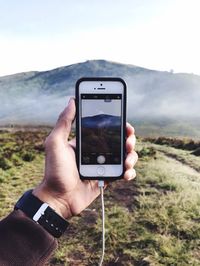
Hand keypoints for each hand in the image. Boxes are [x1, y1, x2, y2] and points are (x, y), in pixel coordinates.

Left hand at [33, 98, 137, 218]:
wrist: (58, 199)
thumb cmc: (54, 171)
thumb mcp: (56, 143)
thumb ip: (64, 122)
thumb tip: (72, 100)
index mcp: (87, 142)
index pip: (106, 129)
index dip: (118, 125)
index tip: (125, 122)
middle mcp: (97, 151)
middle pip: (120, 141)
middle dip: (129, 139)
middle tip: (129, 141)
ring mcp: (103, 165)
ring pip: (125, 156)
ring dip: (132, 156)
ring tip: (128, 160)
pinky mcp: (107, 179)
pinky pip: (123, 173)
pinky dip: (129, 172)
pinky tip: (126, 173)